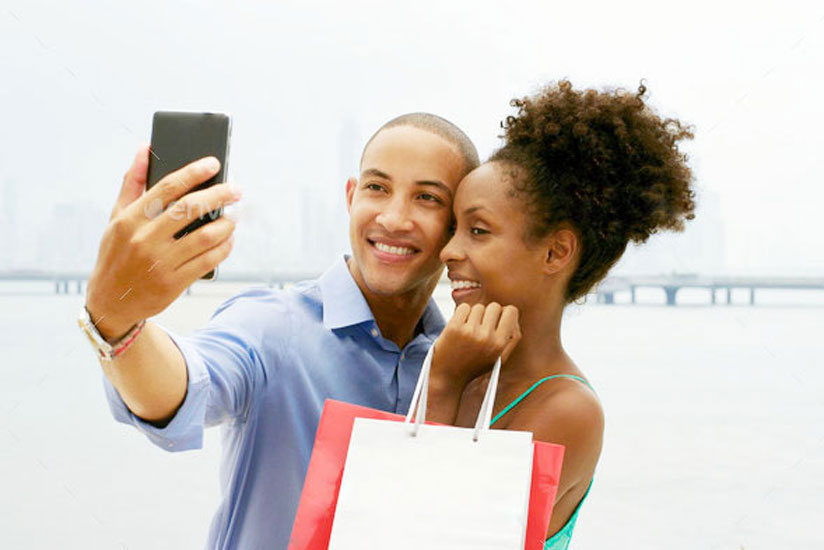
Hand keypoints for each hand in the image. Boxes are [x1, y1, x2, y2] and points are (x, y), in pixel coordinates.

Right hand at [85, 144, 240, 340]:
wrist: (111, 302)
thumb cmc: (117, 253)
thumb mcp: (117, 217)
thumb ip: (132, 182)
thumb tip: (146, 148)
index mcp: (129, 219)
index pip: (167, 188)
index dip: (193, 172)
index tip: (214, 163)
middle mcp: (144, 239)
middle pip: (190, 208)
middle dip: (219, 195)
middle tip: (236, 189)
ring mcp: (160, 263)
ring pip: (205, 236)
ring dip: (227, 224)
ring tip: (234, 217)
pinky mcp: (174, 283)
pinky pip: (209, 261)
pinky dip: (224, 248)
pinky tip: (229, 240)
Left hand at [431, 302, 520, 389]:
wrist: (447, 376)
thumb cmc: (474, 366)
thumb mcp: (499, 358)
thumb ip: (512, 338)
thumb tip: (513, 314)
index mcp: (500, 344)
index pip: (511, 311)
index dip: (505, 313)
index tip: (498, 318)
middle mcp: (486, 337)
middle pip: (494, 306)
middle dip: (488, 314)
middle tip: (481, 326)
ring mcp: (470, 331)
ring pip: (478, 307)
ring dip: (474, 315)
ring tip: (468, 330)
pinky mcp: (454, 327)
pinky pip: (464, 307)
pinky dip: (462, 314)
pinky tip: (460, 327)